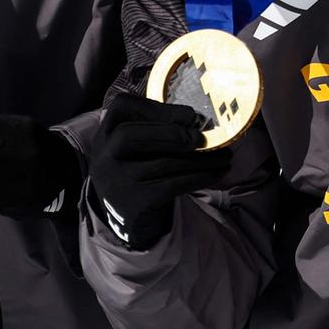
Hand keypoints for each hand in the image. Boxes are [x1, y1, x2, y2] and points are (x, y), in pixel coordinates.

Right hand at [88, 95, 233, 249]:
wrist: (128, 221)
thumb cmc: (140, 174)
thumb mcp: (137, 150)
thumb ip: (156, 130)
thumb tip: (195, 119)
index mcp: (105, 135)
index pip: (120, 107)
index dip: (154, 106)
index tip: (189, 114)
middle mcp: (104, 157)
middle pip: (129, 135)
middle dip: (169, 133)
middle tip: (202, 138)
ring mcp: (115, 182)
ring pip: (161, 163)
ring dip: (199, 158)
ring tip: (224, 155)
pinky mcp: (134, 203)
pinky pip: (172, 185)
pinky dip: (200, 177)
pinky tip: (217, 172)